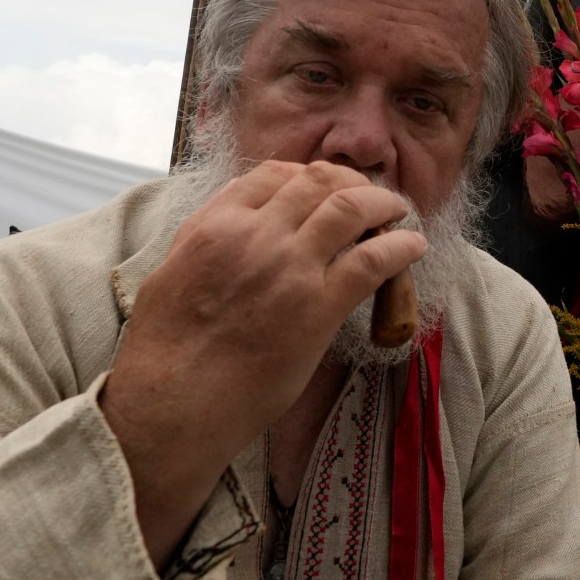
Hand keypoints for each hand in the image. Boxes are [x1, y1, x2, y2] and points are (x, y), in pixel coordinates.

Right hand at [101, 161, 424, 555]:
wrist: (173, 405)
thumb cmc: (165, 353)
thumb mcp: (170, 275)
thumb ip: (205, 243)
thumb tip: (230, 223)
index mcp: (215, 224)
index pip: (272, 174)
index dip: (307, 175)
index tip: (323, 186)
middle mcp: (255, 234)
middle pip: (318, 182)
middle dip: (350, 182)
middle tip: (368, 196)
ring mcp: (290, 268)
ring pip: (351, 208)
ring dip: (382, 203)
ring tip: (397, 211)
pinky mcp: (319, 307)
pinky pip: (373, 260)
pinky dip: (400, 248)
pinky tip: (413, 247)